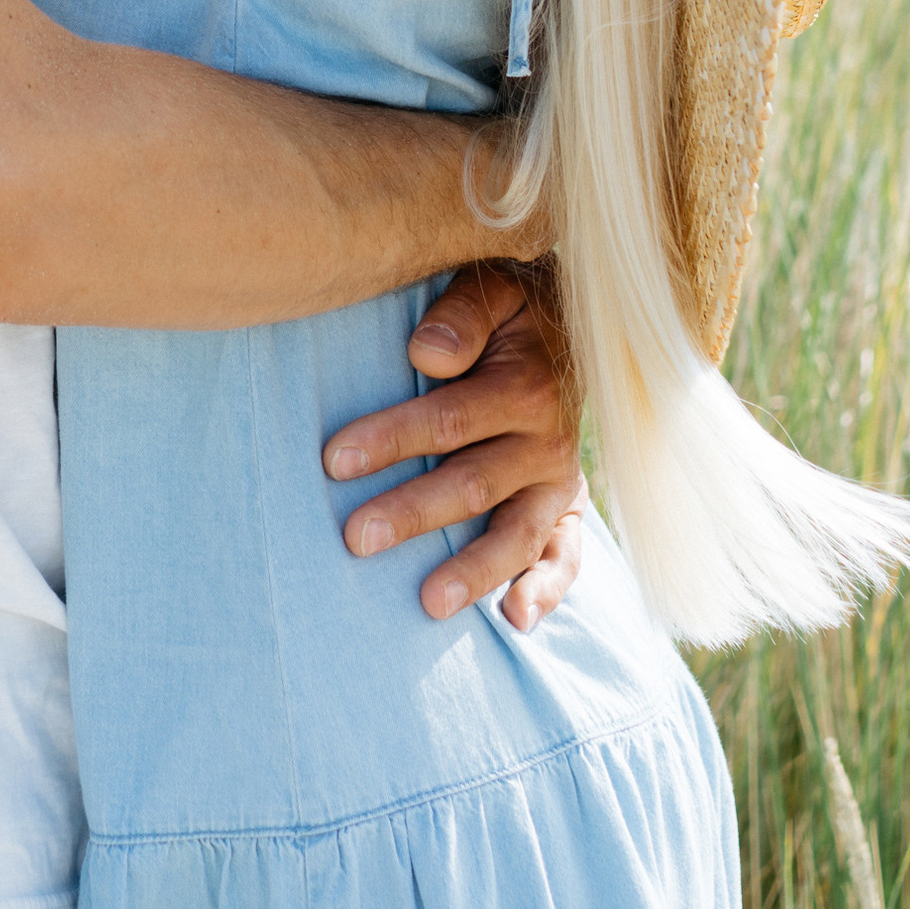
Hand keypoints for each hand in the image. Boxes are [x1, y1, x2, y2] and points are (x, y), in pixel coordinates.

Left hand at [324, 259, 585, 629]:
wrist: (576, 325)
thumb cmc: (513, 305)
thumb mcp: (494, 286)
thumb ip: (463, 313)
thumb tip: (424, 352)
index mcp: (526, 384)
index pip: (451, 419)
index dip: (392, 438)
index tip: (332, 460)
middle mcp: (548, 440)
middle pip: (473, 484)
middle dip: (412, 512)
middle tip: (356, 538)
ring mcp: (560, 481)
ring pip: (516, 534)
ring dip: (473, 570)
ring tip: (428, 602)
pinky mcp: (568, 508)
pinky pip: (567, 557)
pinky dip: (547, 591)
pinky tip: (514, 621)